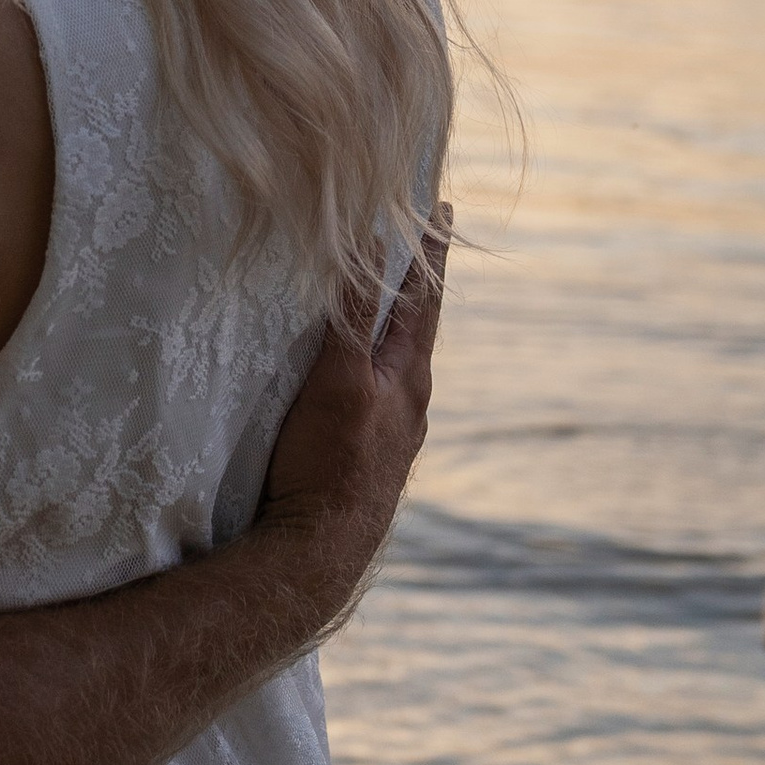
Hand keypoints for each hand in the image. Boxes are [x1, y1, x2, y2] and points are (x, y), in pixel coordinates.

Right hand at [255, 210, 448, 614]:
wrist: (319, 555)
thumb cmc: (328, 462)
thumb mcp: (339, 379)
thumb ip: (355, 318)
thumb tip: (373, 248)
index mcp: (409, 376)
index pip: (423, 296)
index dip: (431, 251)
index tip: (444, 209)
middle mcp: (410, 403)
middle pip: (414, 328)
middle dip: (414, 285)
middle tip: (417, 243)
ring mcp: (392, 434)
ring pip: (395, 364)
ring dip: (390, 328)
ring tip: (384, 299)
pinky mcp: (368, 459)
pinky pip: (375, 395)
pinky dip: (371, 366)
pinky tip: (354, 377)